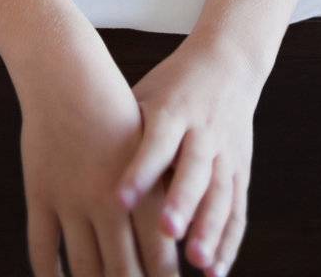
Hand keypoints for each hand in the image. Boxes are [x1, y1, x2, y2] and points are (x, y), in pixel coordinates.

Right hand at [18, 37, 179, 276]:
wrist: (69, 73)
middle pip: (123, 271)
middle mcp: (109, 202)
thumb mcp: (148, 152)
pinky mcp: (40, 194)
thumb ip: (160, 196)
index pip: (160, 259)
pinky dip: (49, 274)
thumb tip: (173, 241)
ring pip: (84, 267)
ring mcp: (71, 200)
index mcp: (144, 190)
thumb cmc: (117, 112)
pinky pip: (42, 248)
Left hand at [118, 36, 258, 276]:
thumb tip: (78, 168)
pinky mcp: (242, 171)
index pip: (156, 141)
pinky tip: (213, 271)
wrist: (228, 65)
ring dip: (210, 229)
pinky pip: (236, 210)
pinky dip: (228, 241)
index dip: (140, 171)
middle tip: (168, 231)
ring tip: (197, 262)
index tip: (119, 200)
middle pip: (195, 169)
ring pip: (220, 193)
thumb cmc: (172, 86)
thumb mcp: (147, 95)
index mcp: (174, 110)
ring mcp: (227, 152)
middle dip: (183, 201)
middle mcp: (203, 131)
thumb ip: (124, 130)